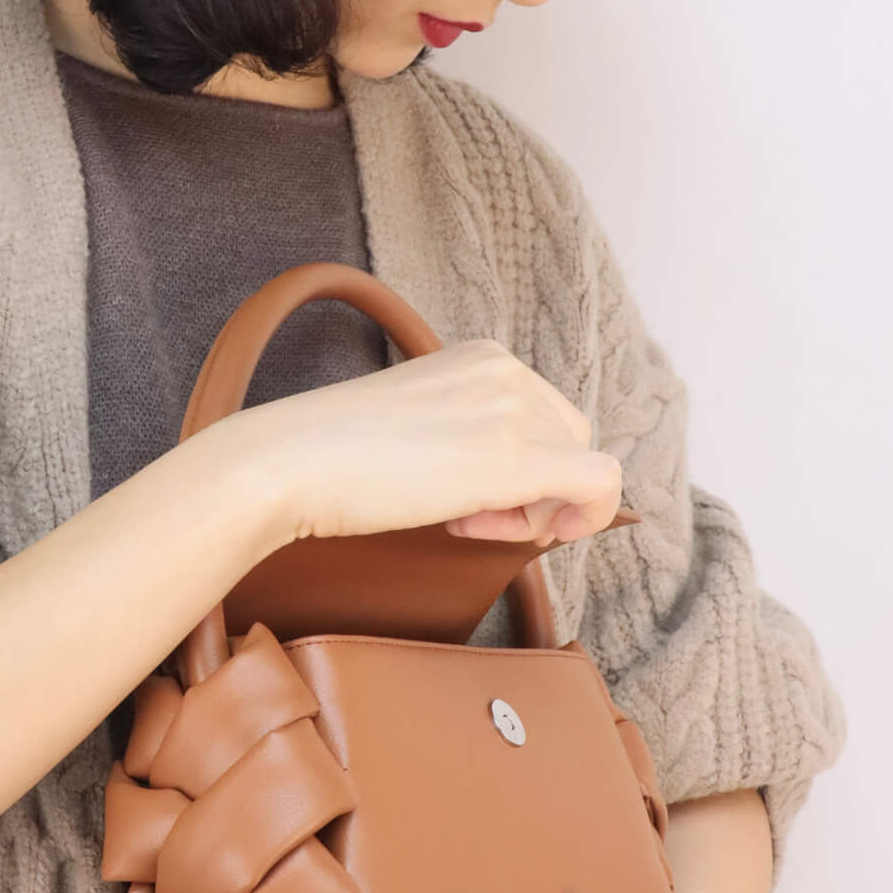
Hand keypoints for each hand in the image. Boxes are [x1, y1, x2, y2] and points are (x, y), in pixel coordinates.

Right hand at [226, 338, 621, 551]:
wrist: (293, 461)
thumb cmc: (336, 455)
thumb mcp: (419, 424)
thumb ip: (469, 434)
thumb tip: (519, 490)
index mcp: (483, 356)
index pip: (544, 417)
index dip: (522, 467)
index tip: (470, 498)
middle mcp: (507, 370)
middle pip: (569, 440)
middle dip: (535, 489)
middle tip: (471, 517)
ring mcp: (514, 409)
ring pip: (579, 469)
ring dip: (535, 510)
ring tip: (467, 521)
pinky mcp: (518, 456)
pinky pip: (599, 485)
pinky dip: (590, 517)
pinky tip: (540, 536)